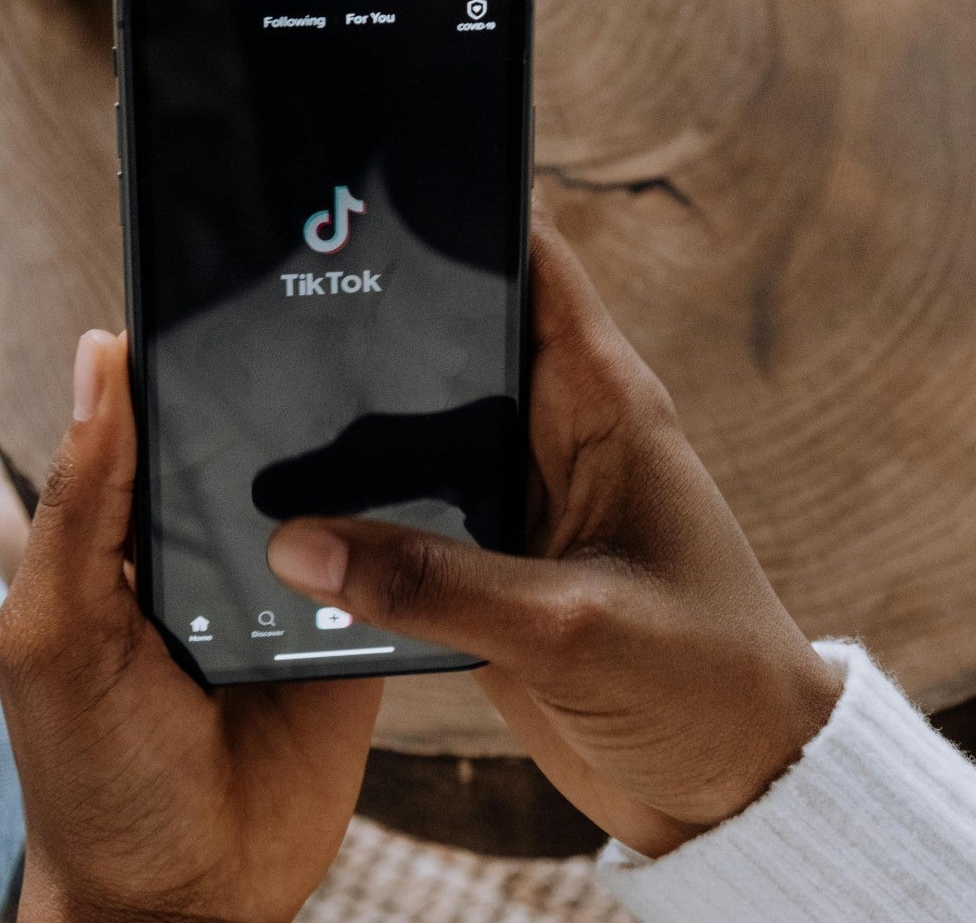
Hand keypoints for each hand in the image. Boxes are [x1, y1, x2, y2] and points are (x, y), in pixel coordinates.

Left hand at [0, 331, 382, 922]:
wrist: (184, 902)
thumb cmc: (89, 776)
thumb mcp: (55, 633)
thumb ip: (81, 506)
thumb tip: (98, 357)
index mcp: (121, 538)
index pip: (151, 416)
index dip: (177, 349)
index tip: (223, 270)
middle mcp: (204, 550)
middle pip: (249, 439)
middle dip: (281, 385)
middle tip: (335, 298)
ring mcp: (285, 590)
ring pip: (327, 489)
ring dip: (356, 446)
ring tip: (402, 361)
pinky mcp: (353, 634)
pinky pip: (388, 563)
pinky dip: (408, 526)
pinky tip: (440, 474)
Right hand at [266, 214, 843, 857]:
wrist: (733, 792)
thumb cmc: (703, 688)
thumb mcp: (571, 629)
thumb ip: (435, 585)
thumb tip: (296, 542)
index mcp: (605, 404)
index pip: (529, 262)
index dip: (456, 211)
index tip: (358, 183)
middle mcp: (556, 435)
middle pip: (450, 339)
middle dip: (369, 320)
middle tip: (259, 299)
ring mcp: (518, 502)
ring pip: (415, 431)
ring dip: (349, 431)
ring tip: (242, 410)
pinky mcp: (489, 568)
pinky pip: (406, 518)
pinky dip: (354, 516)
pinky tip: (280, 520)